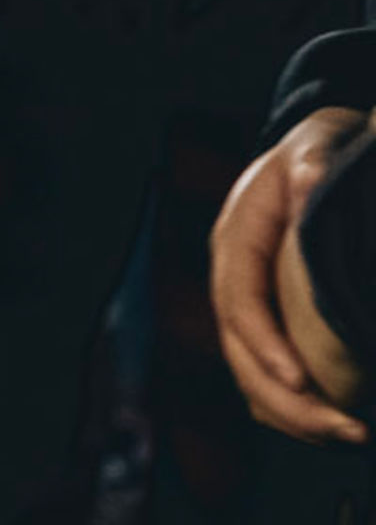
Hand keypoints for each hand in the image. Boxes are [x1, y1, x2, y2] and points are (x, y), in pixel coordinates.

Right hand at [217, 106, 370, 444]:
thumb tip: (310, 181)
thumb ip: (312, 164)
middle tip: (348, 430)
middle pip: (239, 353)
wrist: (318, 155)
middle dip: (287, 402)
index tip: (302, 383)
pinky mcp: (270, 323)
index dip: (265, 345)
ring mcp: (248, 304)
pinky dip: (297, 409)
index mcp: (236, 239)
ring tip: (351, 437)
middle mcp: (233, 278)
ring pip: (251, 375)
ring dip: (293, 416)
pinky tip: (338, 425)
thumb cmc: (322, 152)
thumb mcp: (317, 146)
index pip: (240, 301)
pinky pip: (269, 376)